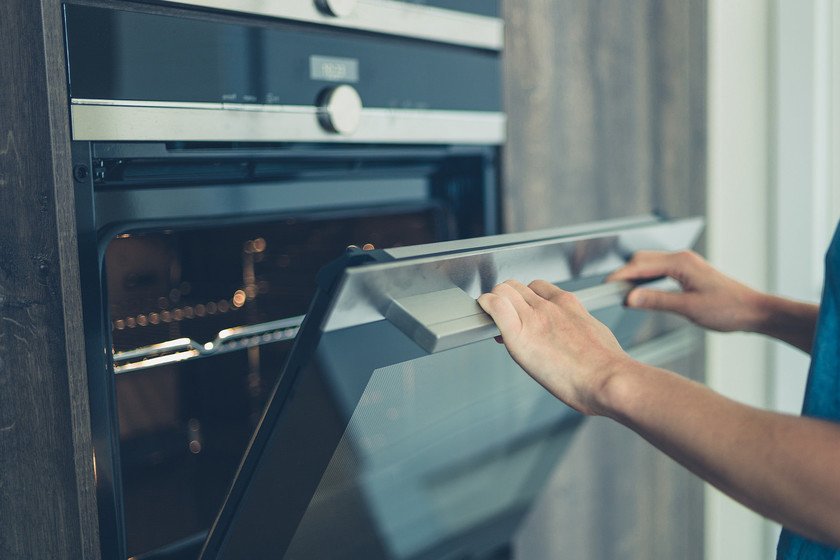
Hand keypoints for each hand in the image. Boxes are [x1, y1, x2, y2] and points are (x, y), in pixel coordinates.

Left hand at [477, 279, 632, 414]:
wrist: (607, 378)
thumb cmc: (606, 366)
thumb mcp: (596, 334)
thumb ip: (578, 328)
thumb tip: (573, 338)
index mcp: (568, 304)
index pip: (537, 287)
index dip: (525, 298)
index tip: (522, 312)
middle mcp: (549, 307)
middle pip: (516, 287)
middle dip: (507, 299)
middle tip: (505, 319)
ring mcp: (533, 318)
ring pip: (503, 291)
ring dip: (495, 302)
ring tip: (494, 321)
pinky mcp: (519, 334)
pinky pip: (495, 306)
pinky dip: (486, 305)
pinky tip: (484, 313)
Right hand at [607, 250, 764, 332]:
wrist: (754, 311)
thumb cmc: (729, 309)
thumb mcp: (688, 308)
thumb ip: (656, 301)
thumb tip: (630, 298)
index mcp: (681, 263)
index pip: (640, 265)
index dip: (620, 276)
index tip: (604, 286)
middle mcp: (682, 259)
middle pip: (641, 260)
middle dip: (623, 273)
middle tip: (609, 291)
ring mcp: (685, 264)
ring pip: (649, 264)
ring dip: (634, 276)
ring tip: (622, 292)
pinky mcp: (688, 272)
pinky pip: (659, 270)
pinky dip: (646, 279)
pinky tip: (642, 291)